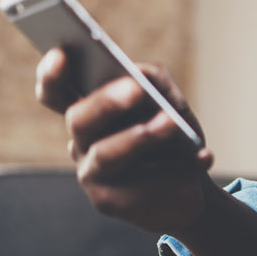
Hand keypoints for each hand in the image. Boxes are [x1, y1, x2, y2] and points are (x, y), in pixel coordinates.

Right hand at [36, 48, 214, 233]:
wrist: (190, 183)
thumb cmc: (172, 134)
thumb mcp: (169, 101)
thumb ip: (154, 82)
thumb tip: (141, 75)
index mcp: (89, 110)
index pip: (56, 92)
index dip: (52, 74)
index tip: (61, 52)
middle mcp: (81, 142)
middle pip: (79, 119)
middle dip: (106, 102)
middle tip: (136, 89)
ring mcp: (92, 174)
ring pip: (107, 154)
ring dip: (142, 136)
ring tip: (171, 123)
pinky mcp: (112, 203)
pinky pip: (141, 185)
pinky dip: (179, 168)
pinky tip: (204, 157)